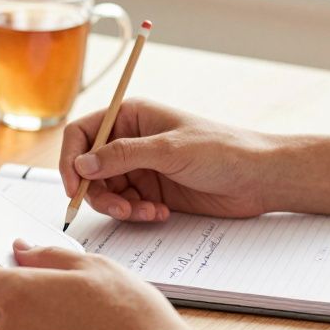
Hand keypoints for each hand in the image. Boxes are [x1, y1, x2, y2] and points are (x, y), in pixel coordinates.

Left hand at [0, 241, 197, 329]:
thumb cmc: (130, 313)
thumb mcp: (92, 265)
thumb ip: (46, 255)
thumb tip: (19, 251)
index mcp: (18, 294)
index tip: (10, 259)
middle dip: (15, 288)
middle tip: (59, 282)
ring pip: (12, 326)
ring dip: (31, 314)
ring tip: (77, 310)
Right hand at [60, 98, 276, 221]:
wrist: (258, 177)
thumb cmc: (222, 150)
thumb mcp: (168, 150)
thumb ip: (122, 156)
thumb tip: (81, 165)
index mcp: (131, 116)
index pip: (82, 134)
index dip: (71, 160)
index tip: (74, 187)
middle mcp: (131, 140)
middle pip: (89, 169)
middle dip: (99, 192)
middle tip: (120, 208)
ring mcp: (141, 167)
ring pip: (106, 191)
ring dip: (119, 207)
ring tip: (144, 212)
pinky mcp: (152, 191)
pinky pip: (127, 206)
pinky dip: (136, 213)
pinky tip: (159, 213)